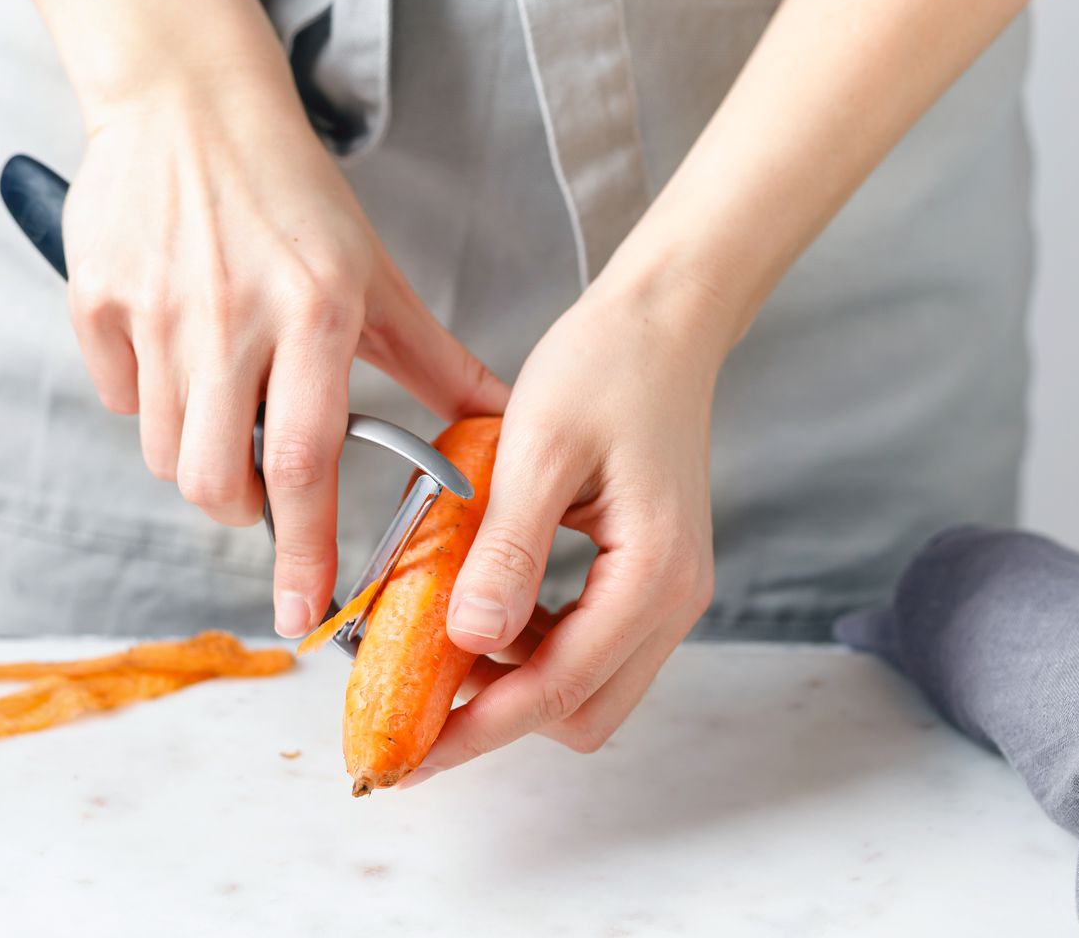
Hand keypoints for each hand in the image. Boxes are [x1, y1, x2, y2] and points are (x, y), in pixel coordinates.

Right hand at [62, 76, 508, 637]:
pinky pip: (116, 396)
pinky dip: (146, 397)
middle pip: (214, 480)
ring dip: (195, 453)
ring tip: (222, 398)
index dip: (304, 550)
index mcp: (314, 312)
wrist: (189, 103)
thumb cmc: (291, 192)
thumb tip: (494, 422)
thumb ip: (429, 358)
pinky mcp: (96, 299)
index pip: (304, 463)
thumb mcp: (372, 272)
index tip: (302, 612)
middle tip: (258, 484)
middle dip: (239, 510)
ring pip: (161, 450)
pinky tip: (174, 349)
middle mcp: (230, 316)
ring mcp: (154, 308)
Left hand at [405, 270, 731, 782]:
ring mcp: (663, 592)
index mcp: (652, 575)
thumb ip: (508, 550)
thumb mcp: (540, 451)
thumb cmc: (605, 368)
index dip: (475, 731)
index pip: (557, 689)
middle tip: (413, 702)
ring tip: (436, 644)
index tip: (407, 756)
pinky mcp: (644, 576)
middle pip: (579, 710)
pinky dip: (529, 642)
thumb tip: (469, 640)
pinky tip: (480, 604)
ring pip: (584, 684)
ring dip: (510, 679)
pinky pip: (585, 642)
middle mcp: (671, 599)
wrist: (660, 323)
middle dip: (494, 718)